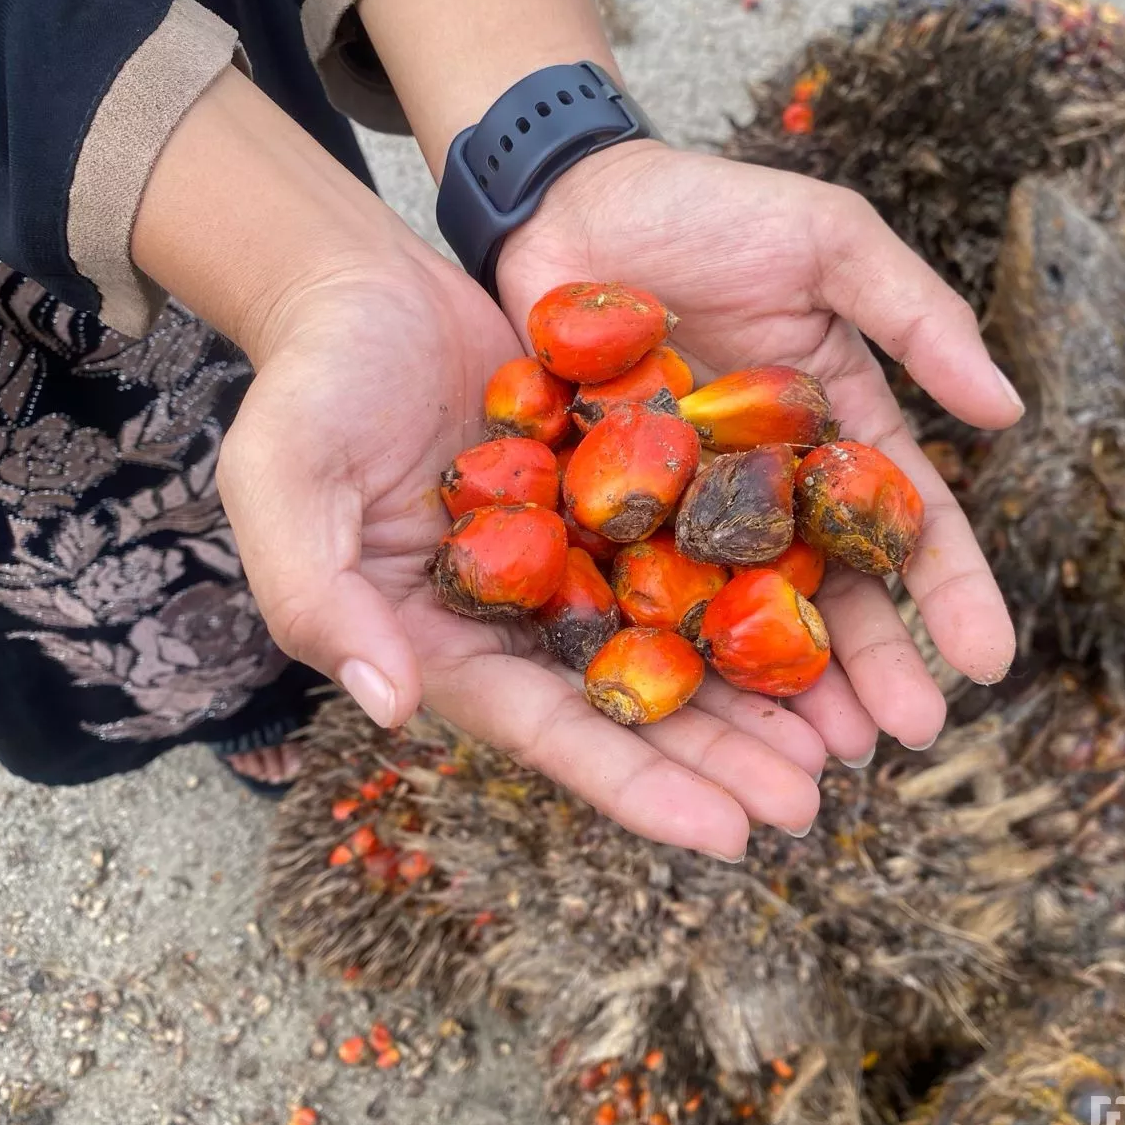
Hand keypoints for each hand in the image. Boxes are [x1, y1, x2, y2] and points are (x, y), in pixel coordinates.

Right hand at [136, 69, 817, 857]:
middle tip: (809, 804)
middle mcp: (521, 617)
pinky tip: (829, 608)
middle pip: (631, 707)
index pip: (549, 732)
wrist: (360, 288)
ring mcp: (575, 557)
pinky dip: (756, 580)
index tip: (727, 837)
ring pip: (678, 639)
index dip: (635, 787)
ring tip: (841, 737)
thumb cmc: (306, 389)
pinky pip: (693, 545)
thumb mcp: (282, 488)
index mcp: (445, 643)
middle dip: (718, 762)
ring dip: (754, 691)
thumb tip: (391, 704)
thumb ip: (316, 599)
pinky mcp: (615, 493)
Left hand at [498, 140, 1023, 764]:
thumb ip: (915, 315)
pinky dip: (669, 653)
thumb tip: (1009, 411)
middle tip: (905, 736)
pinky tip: (693, 714)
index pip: (908, 522)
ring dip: (783, 687)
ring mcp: (685, 511)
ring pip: (744, 614)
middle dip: (873, 664)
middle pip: (832, 590)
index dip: (952, 591)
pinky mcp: (603, 516)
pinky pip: (640, 593)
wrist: (567, 200)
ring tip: (815, 755)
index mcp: (833, 432)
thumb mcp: (831, 240)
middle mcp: (767, 489)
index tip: (988, 661)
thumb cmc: (705, 210)